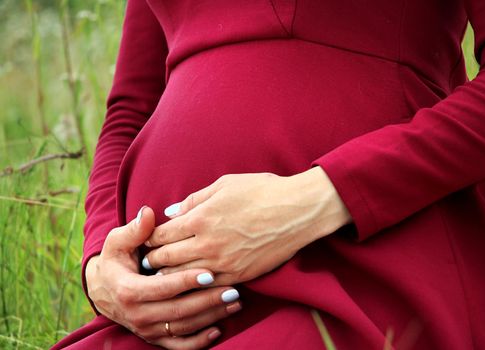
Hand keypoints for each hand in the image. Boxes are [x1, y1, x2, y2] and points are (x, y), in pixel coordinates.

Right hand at [86, 206, 241, 348]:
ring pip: (183, 327)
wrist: (103, 289)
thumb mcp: (118, 242)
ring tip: (234, 303)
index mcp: (128, 290)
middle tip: (233, 290)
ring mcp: (147, 329)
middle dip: (207, 301)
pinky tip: (218, 330)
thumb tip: (148, 213)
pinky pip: (178, 346)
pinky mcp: (154, 337)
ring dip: (211, 317)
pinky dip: (198, 342)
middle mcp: (138, 314)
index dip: (186, 281)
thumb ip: (135, 229)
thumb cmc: (116, 260)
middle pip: (178, 311)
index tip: (210, 273)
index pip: (162, 288)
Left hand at [142, 167, 351, 284]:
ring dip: (169, 277)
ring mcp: (223, 263)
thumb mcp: (225, 185)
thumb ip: (194, 200)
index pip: (161, 235)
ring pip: (183, 277)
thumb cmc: (262, 191)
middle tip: (147, 262)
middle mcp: (207, 244)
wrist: (299, 211)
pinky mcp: (239, 276)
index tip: (147, 241)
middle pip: (166, 259)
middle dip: (153, 260)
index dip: (149, 239)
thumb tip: (172, 213)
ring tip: (162, 275)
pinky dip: (195, 286)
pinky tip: (190, 283)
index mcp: (201, 218)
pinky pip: (208, 287)